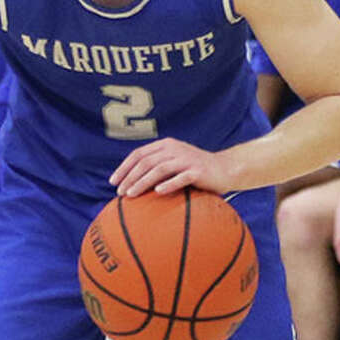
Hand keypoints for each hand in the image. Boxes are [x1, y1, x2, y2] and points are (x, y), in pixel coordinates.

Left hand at [109, 137, 233, 196]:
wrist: (227, 169)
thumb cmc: (195, 171)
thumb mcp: (174, 164)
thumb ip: (157, 168)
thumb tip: (130, 185)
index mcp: (166, 145)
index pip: (139, 154)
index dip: (124, 167)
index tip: (112, 182)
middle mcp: (174, 149)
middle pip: (146, 162)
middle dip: (129, 177)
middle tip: (120, 192)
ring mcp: (187, 159)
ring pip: (159, 169)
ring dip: (142, 182)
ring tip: (131, 194)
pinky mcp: (198, 170)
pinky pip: (181, 177)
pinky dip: (168, 184)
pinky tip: (158, 192)